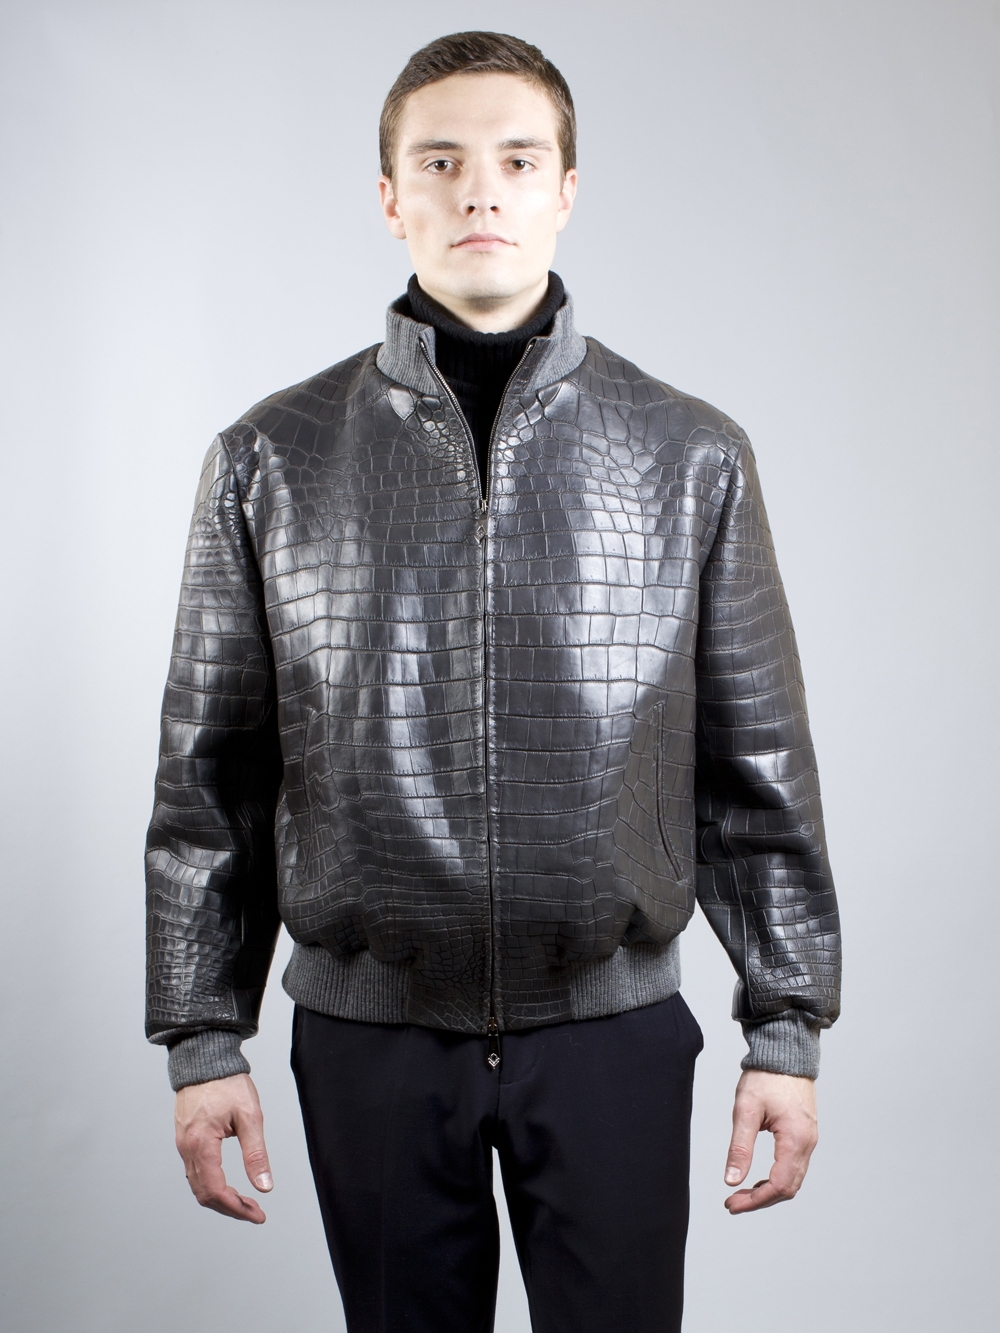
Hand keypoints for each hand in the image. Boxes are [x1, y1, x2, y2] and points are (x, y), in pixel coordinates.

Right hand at [174, 1073, 272, 1222]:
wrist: (204, 1058)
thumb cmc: (227, 1082)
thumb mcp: (249, 1116)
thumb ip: (256, 1153)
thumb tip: (264, 1185)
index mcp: (201, 1144)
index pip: (216, 1191)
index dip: (237, 1209)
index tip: (257, 1215)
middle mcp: (187, 1149)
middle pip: (204, 1194)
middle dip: (230, 1208)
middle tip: (254, 1212)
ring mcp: (183, 1145)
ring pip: (198, 1186)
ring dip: (220, 1198)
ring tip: (245, 1201)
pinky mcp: (184, 1139)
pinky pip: (194, 1172)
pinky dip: (211, 1185)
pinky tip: (227, 1185)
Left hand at [723, 1069, 817, 1213]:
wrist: (786, 1052)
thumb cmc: (766, 1076)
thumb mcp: (746, 1109)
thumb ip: (740, 1147)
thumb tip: (731, 1180)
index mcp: (795, 1139)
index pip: (778, 1186)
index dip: (754, 1201)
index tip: (731, 1204)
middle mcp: (808, 1144)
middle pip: (788, 1188)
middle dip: (760, 1200)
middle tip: (733, 1203)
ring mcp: (809, 1140)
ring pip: (792, 1180)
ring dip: (768, 1191)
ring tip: (742, 1193)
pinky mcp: (805, 1134)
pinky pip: (794, 1167)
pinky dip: (777, 1178)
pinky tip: (758, 1178)